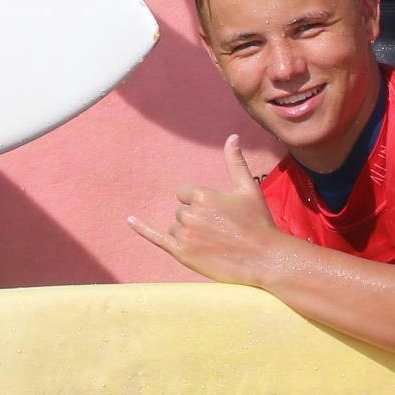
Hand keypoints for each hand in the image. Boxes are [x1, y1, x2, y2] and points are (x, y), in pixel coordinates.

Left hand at [127, 136, 290, 283]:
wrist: (264, 258)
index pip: (186, 194)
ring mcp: (184, 234)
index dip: (202, 204)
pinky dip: (142, 228)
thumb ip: (235, 162)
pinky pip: (156, 238)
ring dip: (188, 233)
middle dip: (196, 219)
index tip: (220, 215)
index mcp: (202, 195)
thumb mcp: (248, 189)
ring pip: (175, 227)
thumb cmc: (258, 223)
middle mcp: (189, 213)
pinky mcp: (181, 253)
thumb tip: (232, 137)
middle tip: (220, 231)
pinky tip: (129, 220)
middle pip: (181, 212)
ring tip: (214, 242)